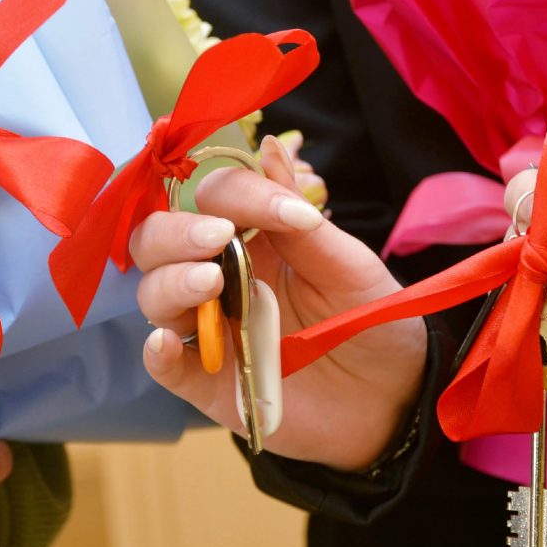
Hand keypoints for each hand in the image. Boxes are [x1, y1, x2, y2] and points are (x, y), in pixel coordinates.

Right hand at [131, 135, 426, 470]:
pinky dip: (157, 352)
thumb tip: (267, 146)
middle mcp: (219, 280)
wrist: (392, 399)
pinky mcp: (208, 382)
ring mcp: (210, 330)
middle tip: (216, 239)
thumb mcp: (347, 264)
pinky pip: (166, 366)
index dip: (237, 196)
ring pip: (153, 296)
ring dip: (171, 283)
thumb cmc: (372, 323)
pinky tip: (167, 343)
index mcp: (253, 240)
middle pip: (158, 242)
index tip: (288, 215)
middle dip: (176, 234)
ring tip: (209, 284)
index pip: (213, 199)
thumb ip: (300, 217)